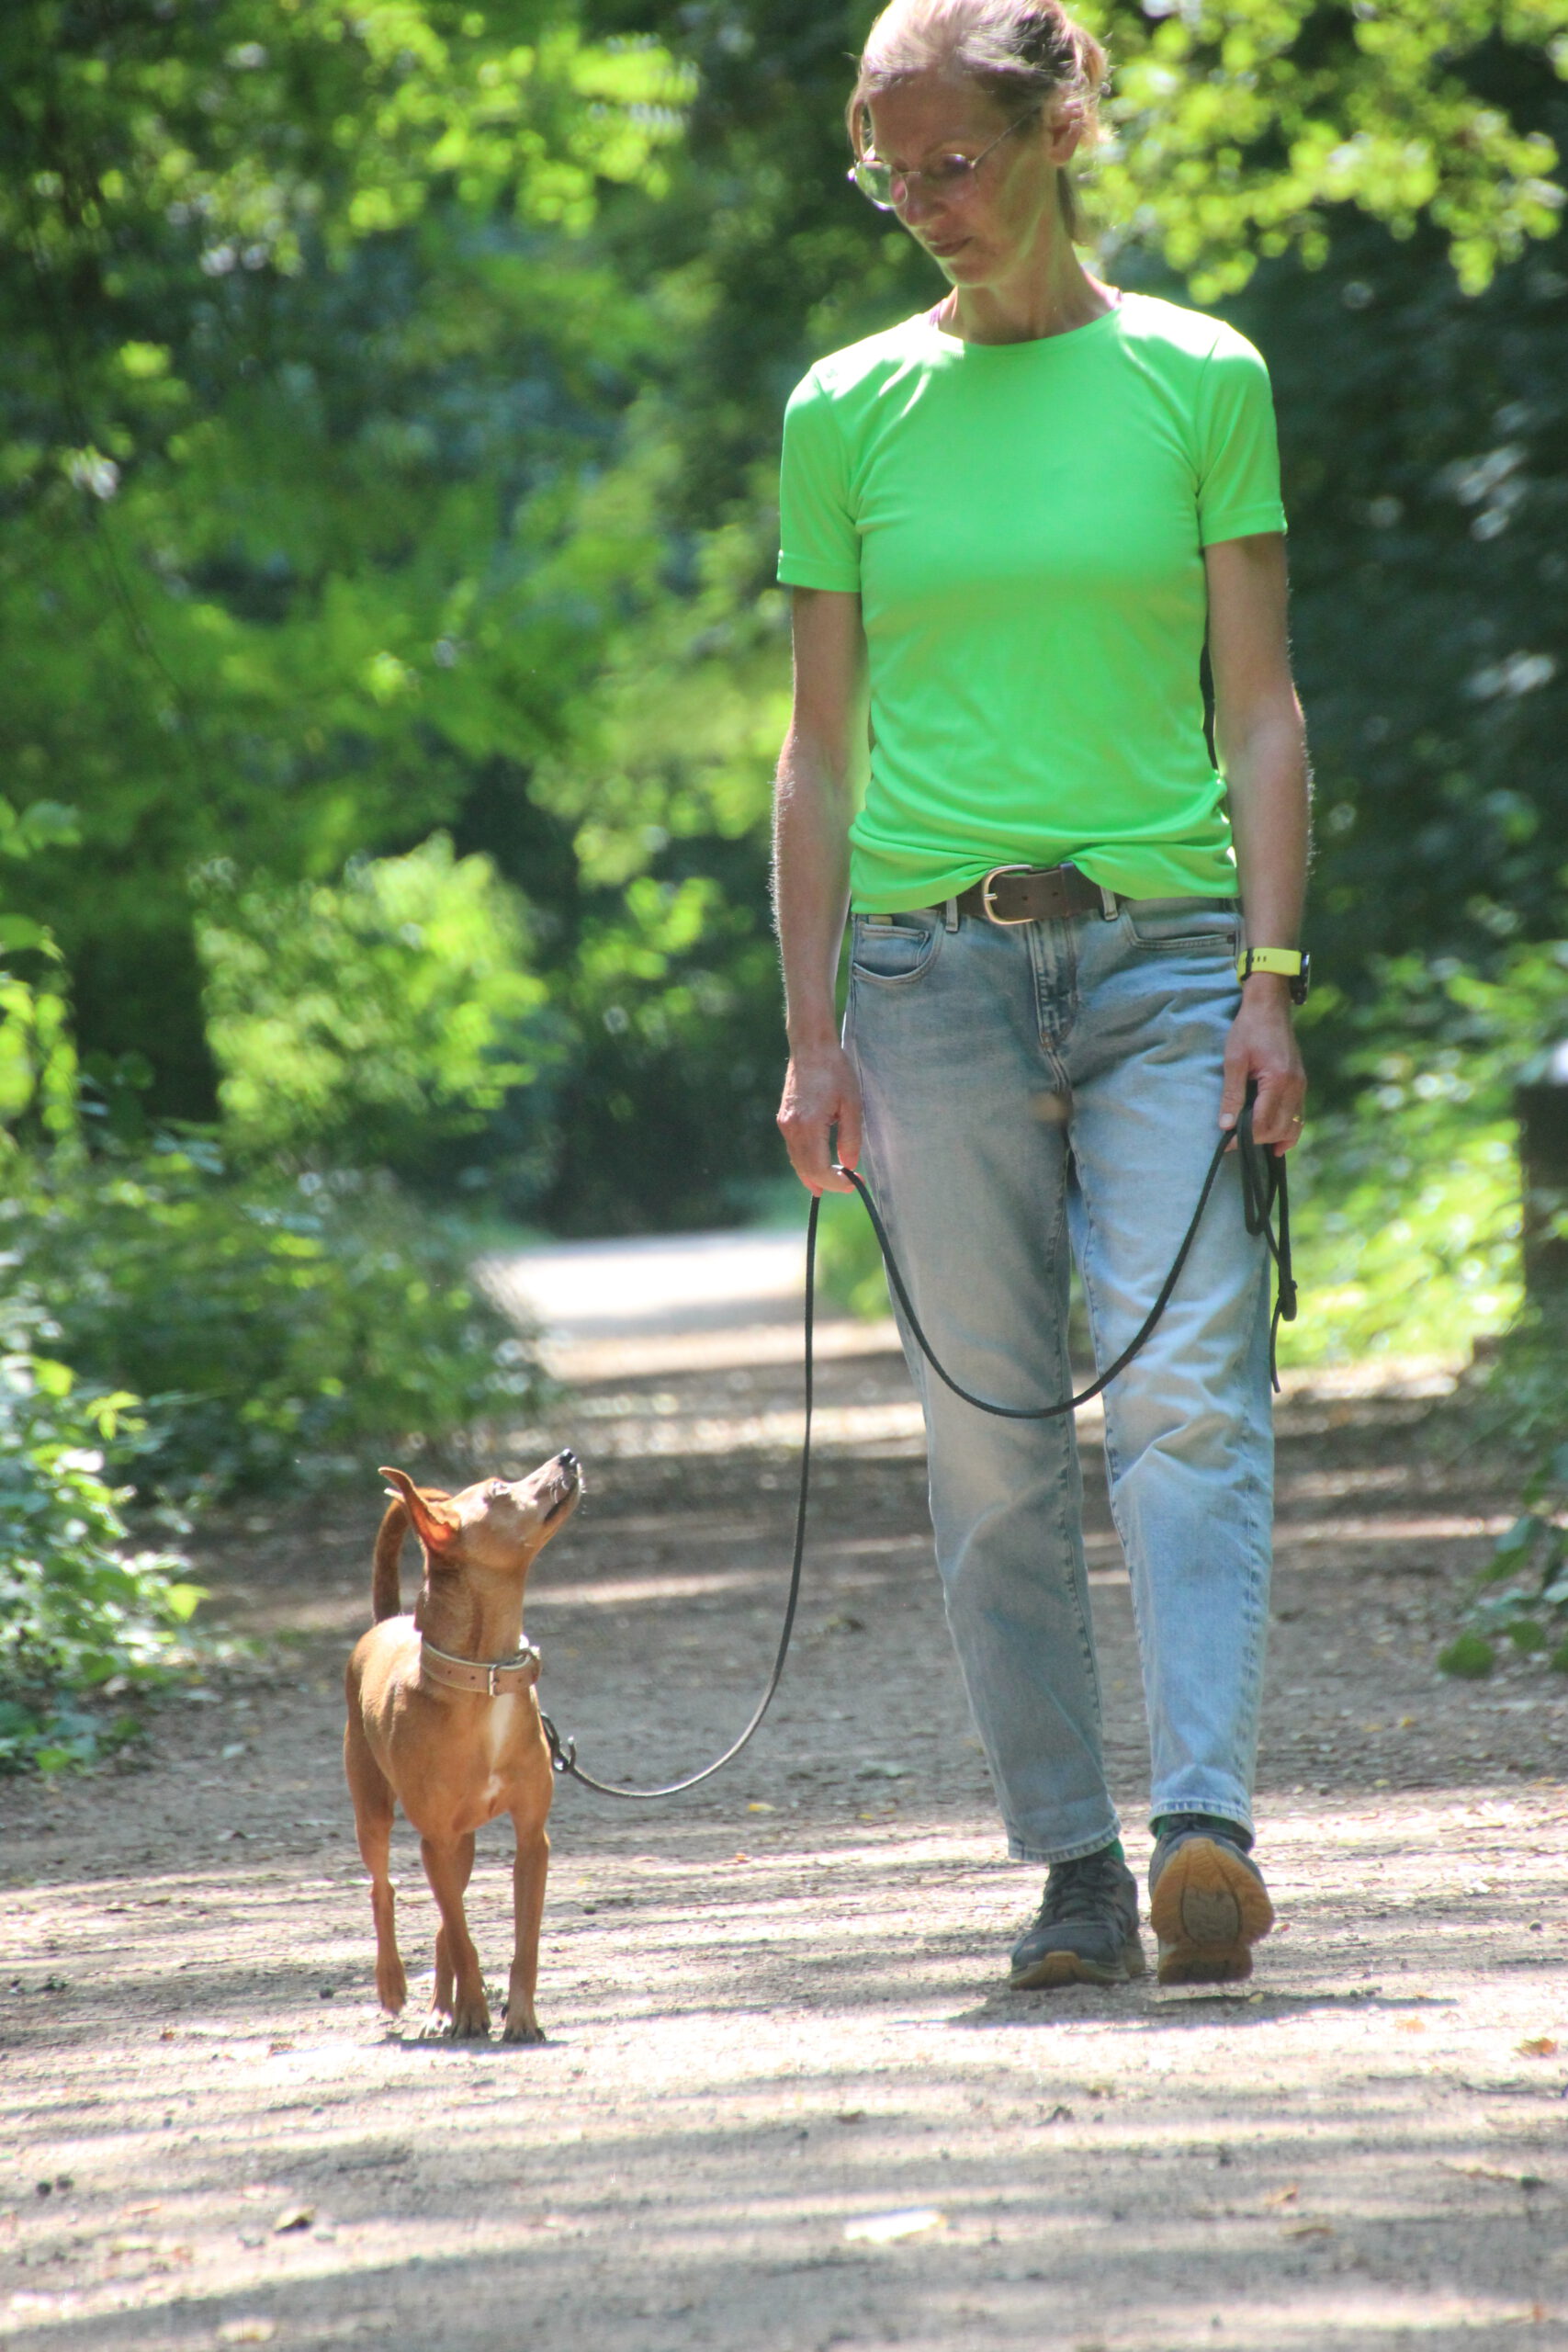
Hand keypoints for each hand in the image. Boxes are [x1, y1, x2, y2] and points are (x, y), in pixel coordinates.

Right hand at [777, 1040, 862, 1193]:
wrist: (811, 1047)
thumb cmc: (835, 1071)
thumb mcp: (852, 1104)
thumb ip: (850, 1138)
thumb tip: (850, 1165)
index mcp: (809, 1125)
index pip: (818, 1168)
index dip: (836, 1182)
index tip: (853, 1183)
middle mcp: (792, 1128)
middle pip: (805, 1169)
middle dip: (826, 1183)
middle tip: (847, 1186)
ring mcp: (785, 1124)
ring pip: (797, 1161)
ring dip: (813, 1175)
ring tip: (831, 1184)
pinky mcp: (784, 1118)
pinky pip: (793, 1149)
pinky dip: (805, 1162)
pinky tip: (817, 1165)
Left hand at [1219, 977, 1305, 1154]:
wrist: (1270, 1007)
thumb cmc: (1249, 1029)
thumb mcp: (1234, 1060)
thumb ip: (1231, 1094)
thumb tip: (1226, 1126)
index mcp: (1278, 1080)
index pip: (1263, 1123)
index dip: (1243, 1137)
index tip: (1225, 1142)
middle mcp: (1295, 1086)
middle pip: (1280, 1130)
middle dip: (1257, 1141)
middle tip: (1234, 1142)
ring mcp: (1301, 1086)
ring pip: (1293, 1127)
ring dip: (1274, 1139)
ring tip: (1253, 1146)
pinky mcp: (1301, 1084)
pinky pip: (1299, 1116)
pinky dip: (1288, 1131)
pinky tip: (1276, 1142)